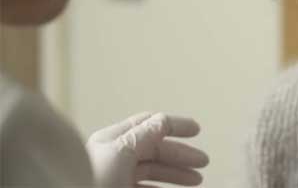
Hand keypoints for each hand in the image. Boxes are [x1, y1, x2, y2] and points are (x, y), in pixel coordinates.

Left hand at [86, 112, 208, 186]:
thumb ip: (146, 134)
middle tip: (203, 162)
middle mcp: (113, 157)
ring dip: (176, 174)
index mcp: (112, 140)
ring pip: (152, 171)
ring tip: (196, 181)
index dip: (175, 125)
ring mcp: (114, 177)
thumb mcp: (122, 152)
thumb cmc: (91, 181)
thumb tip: (165, 119)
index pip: (149, 124)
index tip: (197, 129)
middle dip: (181, 155)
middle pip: (155, 150)